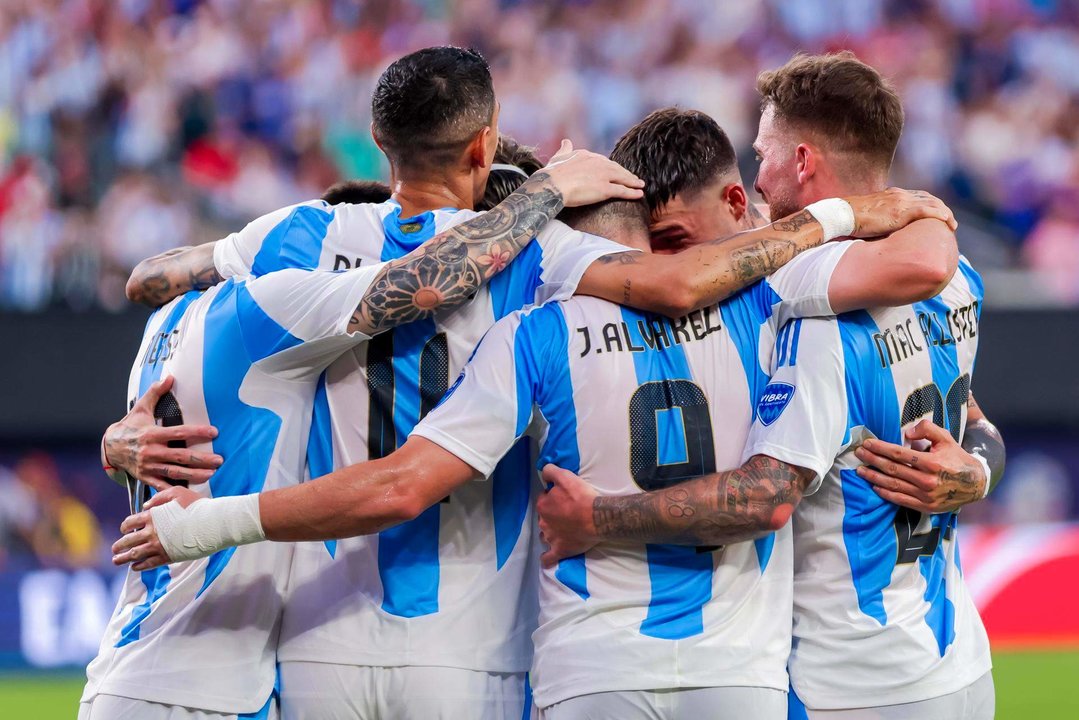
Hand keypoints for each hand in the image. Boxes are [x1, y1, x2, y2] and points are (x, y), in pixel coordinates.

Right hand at [104, 375, 222, 489]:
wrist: (109, 447)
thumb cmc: (130, 426)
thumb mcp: (141, 408)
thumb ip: (155, 393)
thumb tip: (169, 377)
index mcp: (152, 434)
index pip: (179, 432)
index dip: (197, 432)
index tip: (215, 432)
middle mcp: (151, 451)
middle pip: (180, 456)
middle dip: (201, 459)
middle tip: (219, 460)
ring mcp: (148, 466)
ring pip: (174, 473)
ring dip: (194, 475)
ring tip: (212, 474)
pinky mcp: (145, 477)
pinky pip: (162, 486)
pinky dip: (175, 491)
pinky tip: (191, 492)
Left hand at [112, 486, 201, 570]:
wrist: (212, 523)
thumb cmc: (198, 506)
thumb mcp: (177, 492)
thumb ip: (159, 497)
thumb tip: (145, 505)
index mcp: (152, 516)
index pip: (130, 522)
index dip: (125, 526)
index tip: (125, 530)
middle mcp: (152, 532)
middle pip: (128, 540)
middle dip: (119, 545)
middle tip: (114, 549)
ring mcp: (159, 546)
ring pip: (135, 554)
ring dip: (123, 558)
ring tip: (116, 561)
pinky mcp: (168, 556)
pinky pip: (148, 563)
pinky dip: (139, 566)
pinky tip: (134, 567)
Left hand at [536, 464, 600, 567]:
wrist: (597, 518)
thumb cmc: (581, 497)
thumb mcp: (565, 476)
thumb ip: (551, 471)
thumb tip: (543, 472)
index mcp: (543, 505)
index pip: (543, 499)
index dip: (552, 497)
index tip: (563, 498)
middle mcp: (543, 522)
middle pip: (544, 517)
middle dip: (551, 515)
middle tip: (566, 513)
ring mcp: (551, 538)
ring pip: (545, 535)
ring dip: (549, 533)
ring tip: (561, 531)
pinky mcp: (560, 550)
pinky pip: (548, 558)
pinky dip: (546, 558)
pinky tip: (547, 558)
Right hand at [543, 139, 644, 206]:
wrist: (552, 185)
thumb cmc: (551, 174)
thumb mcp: (558, 157)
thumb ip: (565, 149)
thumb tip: (566, 141)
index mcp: (587, 155)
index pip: (604, 161)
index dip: (612, 167)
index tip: (616, 171)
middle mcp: (598, 163)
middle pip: (616, 168)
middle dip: (626, 173)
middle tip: (634, 178)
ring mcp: (603, 176)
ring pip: (622, 178)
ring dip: (633, 182)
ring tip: (640, 185)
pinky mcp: (605, 189)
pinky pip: (622, 191)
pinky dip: (632, 193)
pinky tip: (639, 194)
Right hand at [845, 188, 957, 237]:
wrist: (844, 215)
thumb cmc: (851, 218)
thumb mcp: (870, 214)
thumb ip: (880, 217)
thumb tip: (883, 232)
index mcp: (892, 194)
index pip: (918, 196)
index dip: (930, 204)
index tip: (936, 214)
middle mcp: (900, 195)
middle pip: (929, 198)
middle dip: (942, 208)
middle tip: (949, 221)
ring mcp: (901, 202)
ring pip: (932, 203)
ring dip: (945, 213)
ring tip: (952, 225)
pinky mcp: (901, 212)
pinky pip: (926, 211)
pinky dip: (939, 215)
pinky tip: (947, 221)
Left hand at [855, 419, 986, 512]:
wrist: (975, 484)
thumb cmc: (956, 458)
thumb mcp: (946, 438)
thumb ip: (927, 429)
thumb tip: (906, 432)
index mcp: (932, 462)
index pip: (899, 454)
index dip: (881, 448)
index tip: (867, 443)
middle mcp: (927, 480)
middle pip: (892, 469)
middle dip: (873, 460)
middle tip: (859, 454)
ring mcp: (926, 496)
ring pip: (893, 485)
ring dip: (874, 478)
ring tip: (860, 470)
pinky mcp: (926, 507)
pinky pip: (901, 500)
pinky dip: (886, 494)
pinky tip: (874, 487)